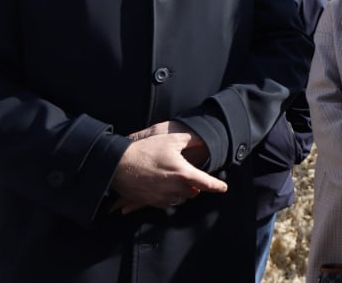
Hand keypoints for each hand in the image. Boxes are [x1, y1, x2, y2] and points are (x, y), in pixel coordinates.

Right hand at [109, 122, 225, 212]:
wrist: (118, 165)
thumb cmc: (146, 150)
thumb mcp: (170, 140)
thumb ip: (190, 140)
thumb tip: (202, 139)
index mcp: (183, 173)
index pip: (206, 183)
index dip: (217, 186)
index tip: (223, 188)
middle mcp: (175, 188)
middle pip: (193, 193)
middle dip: (195, 186)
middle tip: (190, 176)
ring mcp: (162, 197)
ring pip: (181, 199)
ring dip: (182, 192)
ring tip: (175, 180)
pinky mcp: (151, 202)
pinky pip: (167, 203)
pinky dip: (169, 196)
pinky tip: (164, 186)